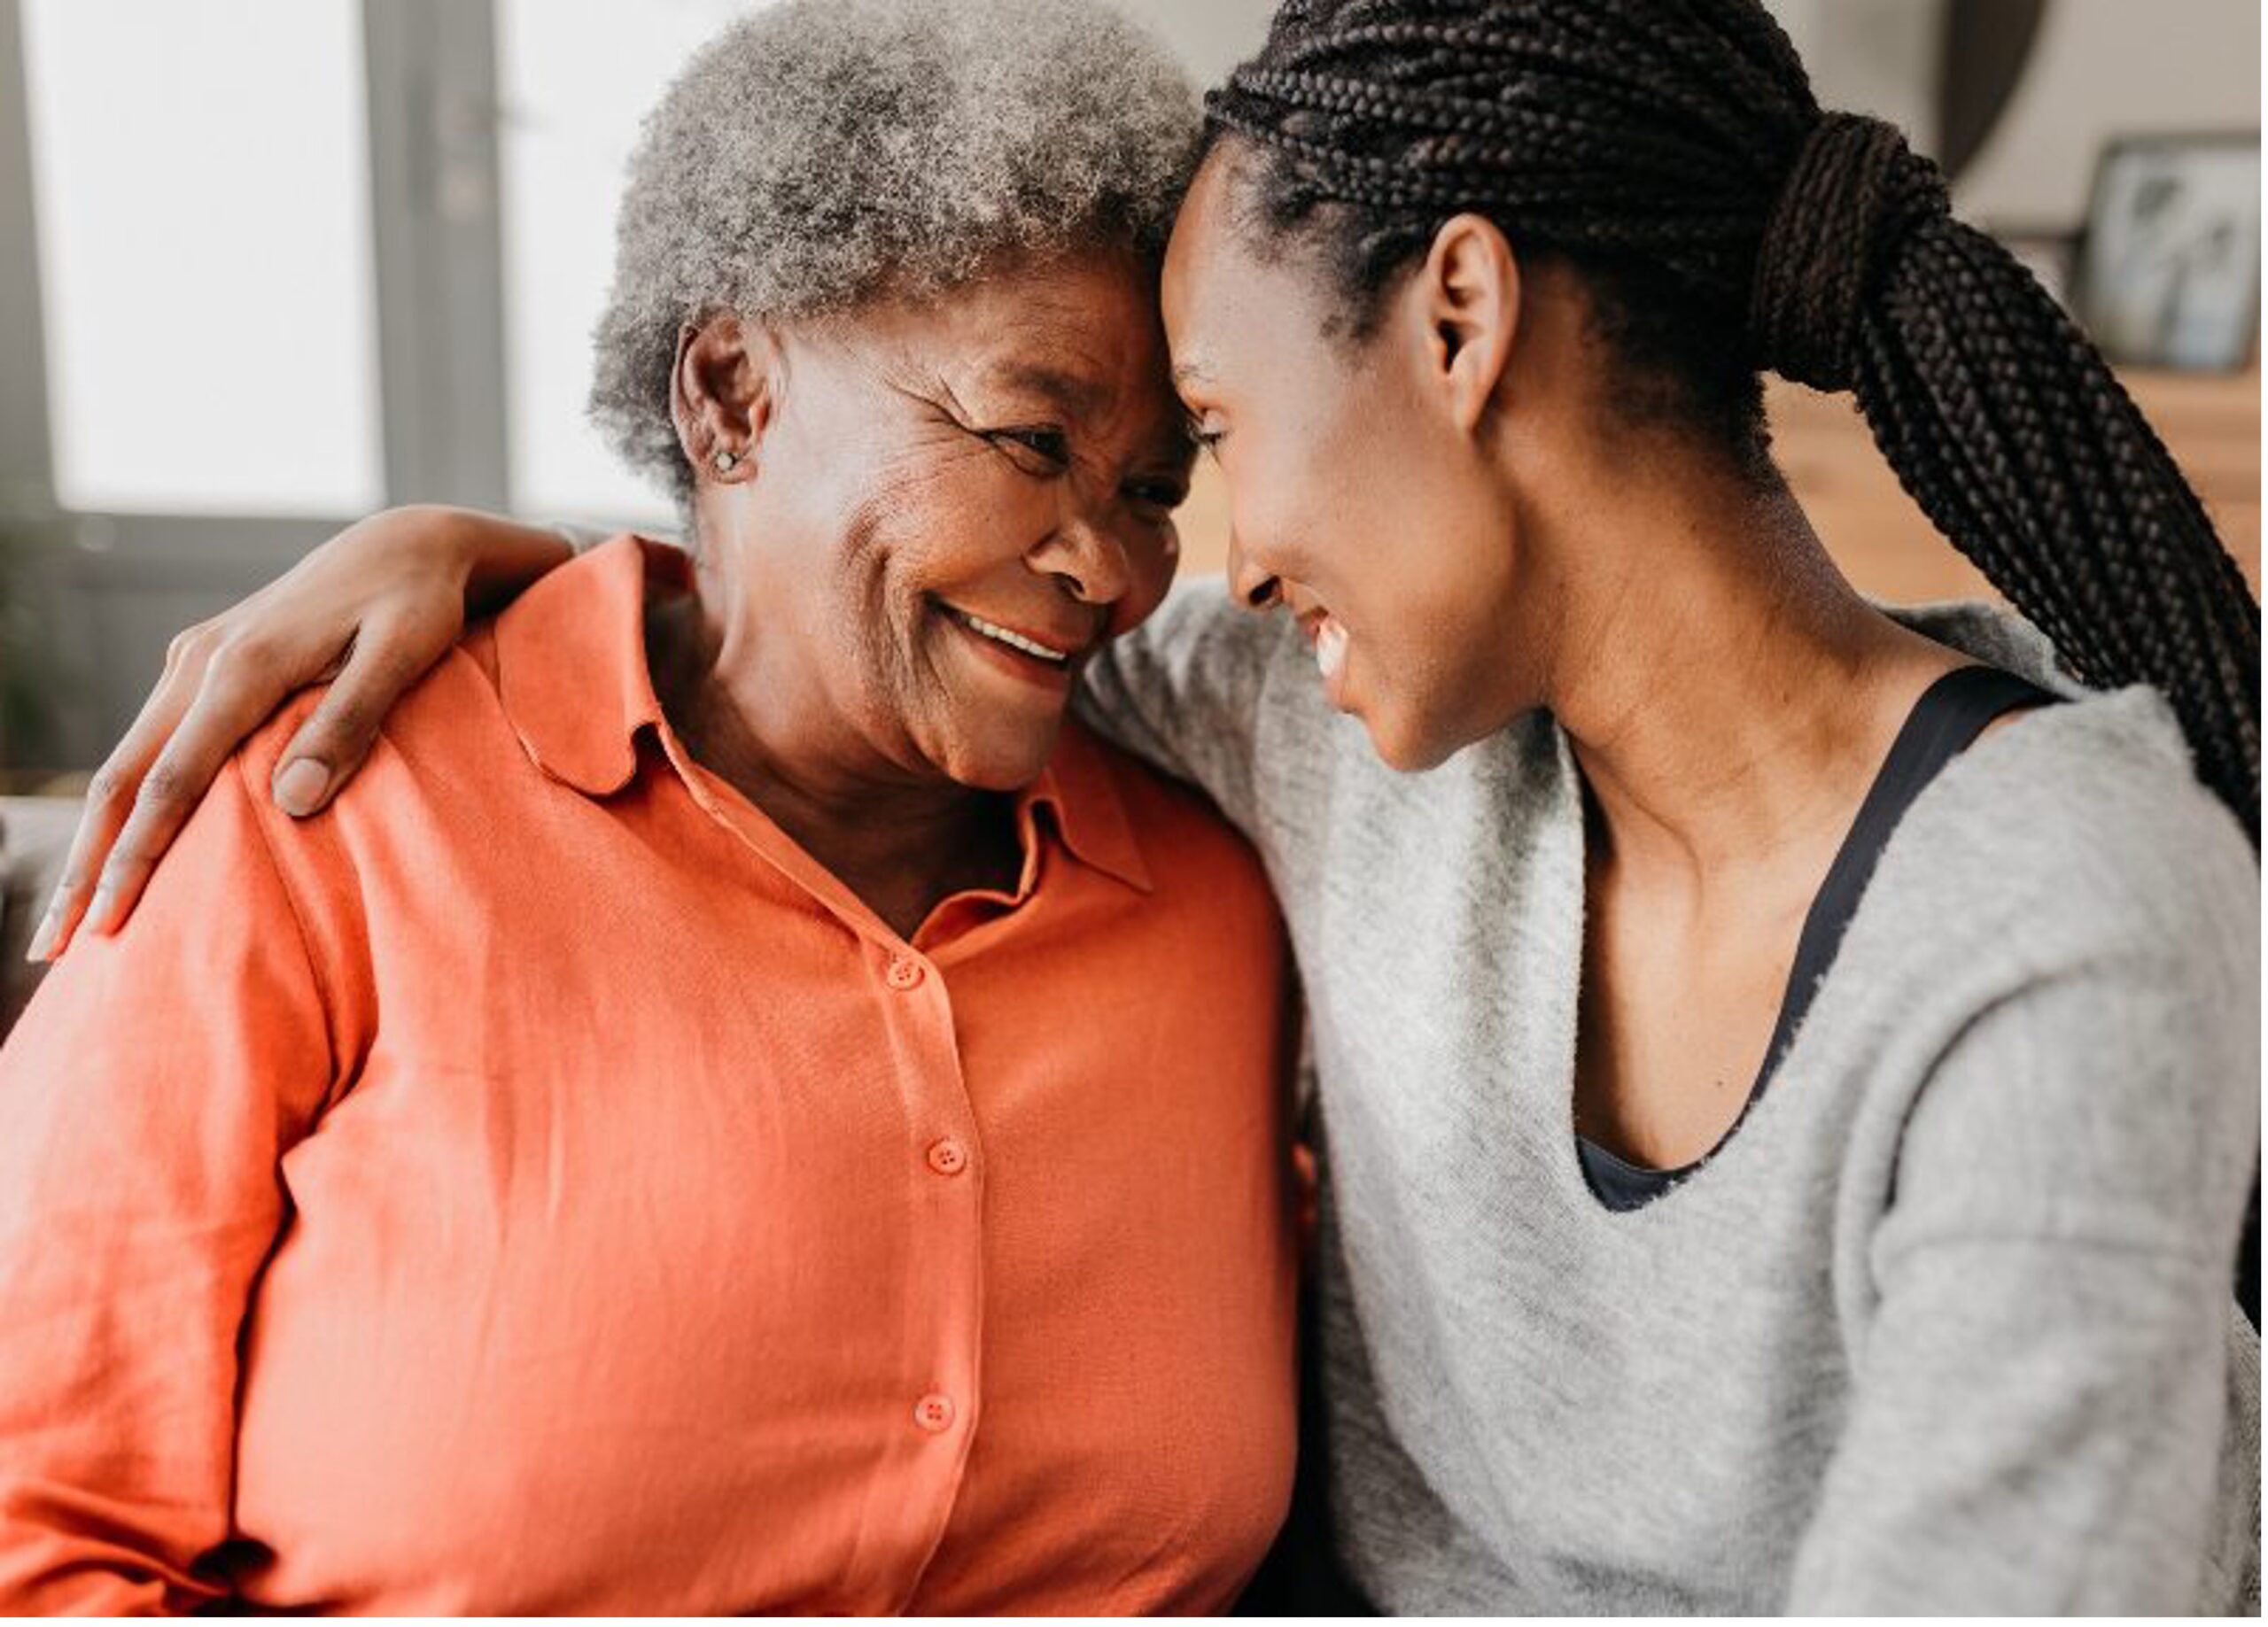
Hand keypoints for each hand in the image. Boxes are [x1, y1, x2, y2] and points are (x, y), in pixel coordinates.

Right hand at [27, 506, 564, 960]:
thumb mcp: (405, 655)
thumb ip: (350, 724)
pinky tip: (121, 848)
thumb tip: (290, 801)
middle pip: (124, 778)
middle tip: (57, 948)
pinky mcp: (206, 661)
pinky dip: (129, 801)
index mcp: (245, 666)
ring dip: (97, 840)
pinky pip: (153, 741)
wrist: (409, 541)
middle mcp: (203, 660)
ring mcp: (197, 658)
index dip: (137, 857)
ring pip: (127, 761)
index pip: (175, 781)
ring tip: (75, 917)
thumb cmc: (420, 603)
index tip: (109, 924)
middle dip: (87, 866)